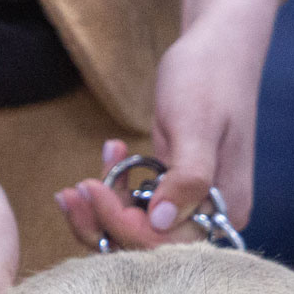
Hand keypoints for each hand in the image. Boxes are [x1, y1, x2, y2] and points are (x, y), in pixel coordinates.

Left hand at [55, 0, 285, 251]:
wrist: (218, 48)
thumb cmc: (208, 79)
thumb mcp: (195, 125)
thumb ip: (185, 178)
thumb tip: (161, 223)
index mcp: (224, 210)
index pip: (165, 243)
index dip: (122, 224)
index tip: (91, 188)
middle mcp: (210, 217)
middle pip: (148, 244)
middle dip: (103, 223)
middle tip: (70, 193)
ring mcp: (192, 205)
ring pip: (137, 229)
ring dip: (103, 209)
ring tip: (77, 184)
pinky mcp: (175, 191)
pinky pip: (139, 207)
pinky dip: (116, 191)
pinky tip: (110, 155)